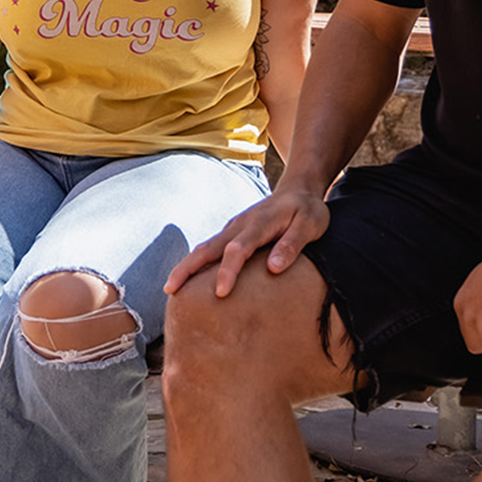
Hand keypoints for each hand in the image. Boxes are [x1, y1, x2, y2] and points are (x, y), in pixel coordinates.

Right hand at [164, 188, 330, 298]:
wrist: (299, 188)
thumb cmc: (307, 210)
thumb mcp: (310, 225)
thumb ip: (292, 245)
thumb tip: (274, 269)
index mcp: (259, 224)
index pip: (238, 249)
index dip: (227, 270)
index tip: (220, 292)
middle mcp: (240, 225)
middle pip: (208, 247)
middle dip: (188, 268)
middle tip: (171, 290)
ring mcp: (233, 228)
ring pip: (205, 247)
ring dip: (186, 266)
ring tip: (171, 288)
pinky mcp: (232, 233)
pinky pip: (210, 248)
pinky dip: (195, 262)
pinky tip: (188, 278)